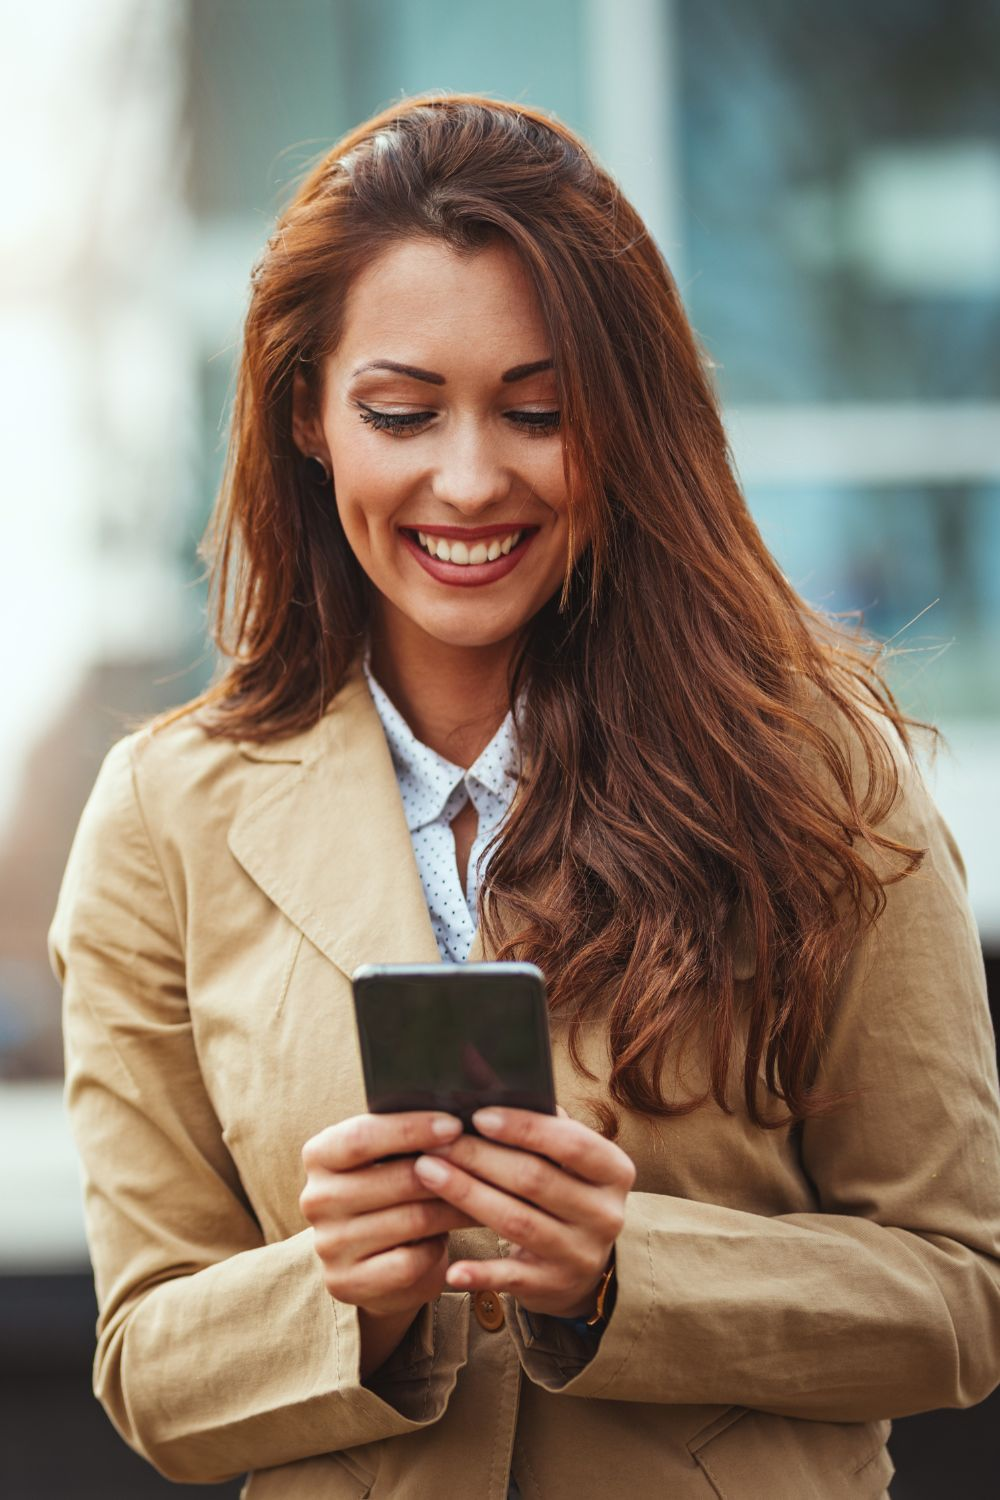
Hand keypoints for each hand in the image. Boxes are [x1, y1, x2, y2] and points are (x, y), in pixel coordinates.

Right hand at [299, 1112, 475, 1327]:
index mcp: (320, 1155)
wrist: (373, 1260)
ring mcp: (330, 1245)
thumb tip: (458, 1112)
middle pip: (395, 1179)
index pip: (362, 1137)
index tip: (455, 1125)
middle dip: (448, 1170)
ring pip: (412, 1220)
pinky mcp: (348, 1282)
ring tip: (488, 1195)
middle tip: (487, 1163)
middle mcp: (316, 1199)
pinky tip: (451, 1236)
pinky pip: (410, 1262)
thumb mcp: (386, 1158)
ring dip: (457, 1207)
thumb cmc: (390, 1191)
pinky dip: (438, 1247)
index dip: (411, 1129)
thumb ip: (407, 1135)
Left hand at [412, 1107, 635, 1318]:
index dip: (523, 1128)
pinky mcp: (555, 1287)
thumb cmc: (563, 1186)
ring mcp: (582, 1254)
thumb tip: (473, 1059)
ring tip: (426, 1173)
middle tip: (436, 1142)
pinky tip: (451, 1265)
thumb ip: (529, 1110)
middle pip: (534, 1180)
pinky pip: (511, 1277)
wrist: (586, 1263)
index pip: (570, 1143)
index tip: (478, 1115)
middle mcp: (605, 1214)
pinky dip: (480, 1272)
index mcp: (614, 1170)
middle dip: (479, 1157)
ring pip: (517, 1222)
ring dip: (467, 1196)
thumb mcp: (562, 1152)